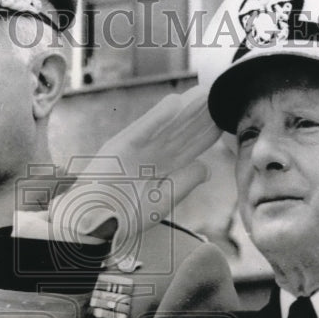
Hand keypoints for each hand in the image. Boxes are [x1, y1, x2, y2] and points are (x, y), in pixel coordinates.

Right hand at [50, 85, 218, 242]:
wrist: (91, 224)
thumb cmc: (121, 214)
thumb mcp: (162, 201)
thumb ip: (184, 183)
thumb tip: (207, 168)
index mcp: (159, 165)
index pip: (189, 146)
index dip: (207, 132)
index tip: (226, 117)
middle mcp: (149, 152)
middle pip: (181, 131)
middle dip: (201, 115)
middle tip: (221, 94)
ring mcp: (135, 148)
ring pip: (166, 125)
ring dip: (185, 109)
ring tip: (205, 93)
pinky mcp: (119, 147)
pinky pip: (143, 130)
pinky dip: (158, 117)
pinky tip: (175, 103)